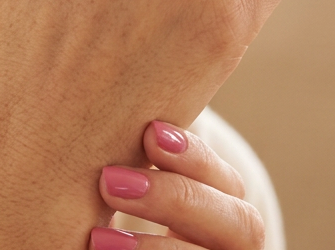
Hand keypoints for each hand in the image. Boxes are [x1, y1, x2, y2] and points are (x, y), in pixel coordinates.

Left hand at [92, 121, 264, 249]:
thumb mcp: (127, 170)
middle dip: (175, 199)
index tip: (149, 133)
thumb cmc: (110, 195)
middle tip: (108, 181)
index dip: (193, 157)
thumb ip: (134, 147)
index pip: (225, 182)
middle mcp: (226, 244)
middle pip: (238, 225)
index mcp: (219, 205)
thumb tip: (108, 99)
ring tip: (96, 238)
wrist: (98, 243)